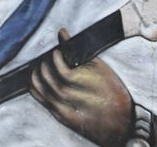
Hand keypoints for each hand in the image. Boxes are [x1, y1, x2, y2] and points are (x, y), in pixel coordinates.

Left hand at [30, 28, 131, 145]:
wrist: (121, 123)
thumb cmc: (113, 92)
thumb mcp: (101, 67)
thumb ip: (78, 50)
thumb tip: (62, 32)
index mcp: (80, 78)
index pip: (57, 60)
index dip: (56, 53)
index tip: (58, 50)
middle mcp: (68, 93)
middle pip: (45, 71)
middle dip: (46, 60)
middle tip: (52, 57)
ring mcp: (61, 105)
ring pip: (38, 83)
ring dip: (38, 70)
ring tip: (46, 66)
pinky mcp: (58, 114)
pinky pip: (38, 96)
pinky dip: (35, 84)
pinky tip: (41, 78)